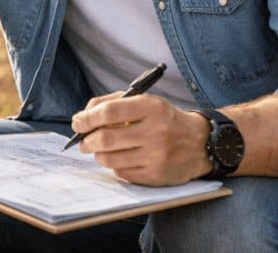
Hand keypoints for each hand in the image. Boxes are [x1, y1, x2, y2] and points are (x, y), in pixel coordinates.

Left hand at [70, 92, 213, 185]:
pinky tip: (123, 158)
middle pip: (105, 138)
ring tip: (101, 149)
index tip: (77, 122)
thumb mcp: (144, 102)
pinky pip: (121, 172)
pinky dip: (115, 166)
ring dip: (98, 155)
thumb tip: (81, 117)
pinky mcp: (156, 175)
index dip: (87, 118)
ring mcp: (157, 156)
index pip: (109, 112)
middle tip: (83, 141)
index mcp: (152, 107)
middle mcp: (156, 131)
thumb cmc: (163, 119)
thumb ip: (111, 103)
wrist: (200, 143)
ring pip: (109, 159)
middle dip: (87, 141)